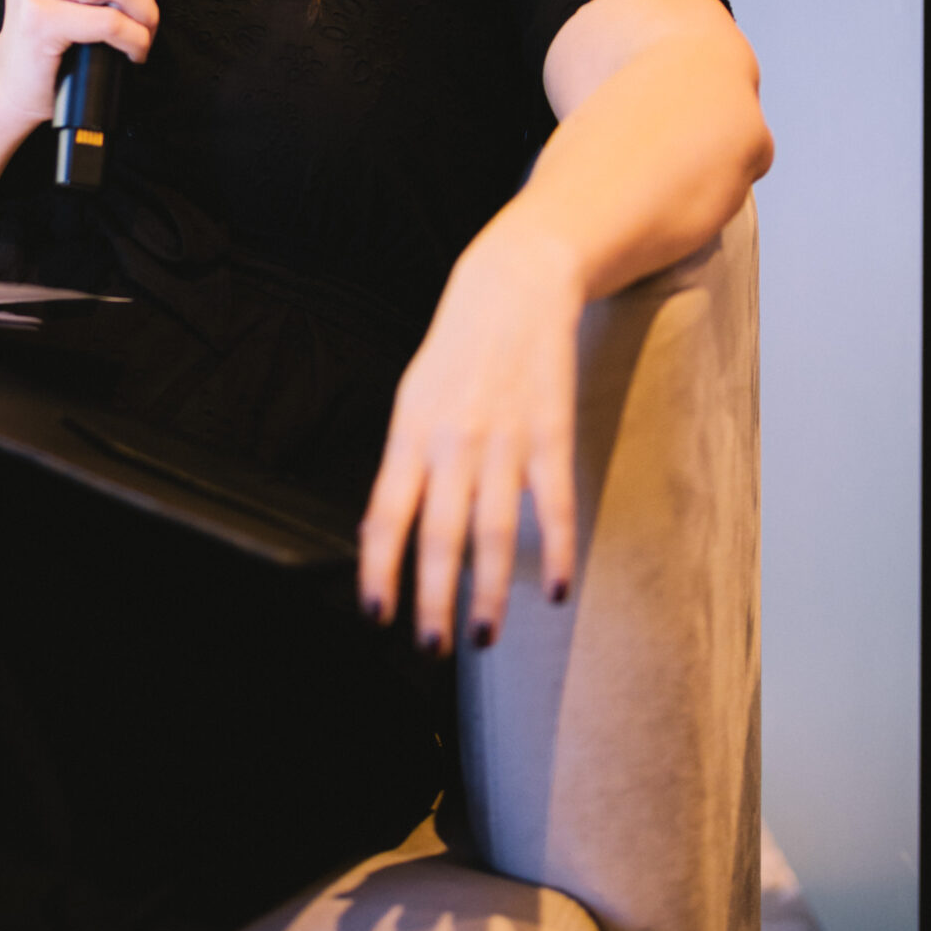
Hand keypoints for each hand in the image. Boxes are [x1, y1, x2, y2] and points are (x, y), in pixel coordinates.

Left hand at [357, 219, 580, 649]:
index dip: (378, 568)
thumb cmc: (459, 346)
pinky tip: (554, 587)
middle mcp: (452, 439)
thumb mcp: (414, 395)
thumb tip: (379, 527)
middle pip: (439, 534)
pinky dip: (555, 550)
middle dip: (432, 599)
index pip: (386, 512)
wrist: (516, 283)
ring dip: (488, 590)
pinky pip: (553, 504)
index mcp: (411, 429)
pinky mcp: (551, 432)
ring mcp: (504, 438)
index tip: (376, 614)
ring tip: (482, 634)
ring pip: (493, 531)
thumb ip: (403, 461)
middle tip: (431, 648)